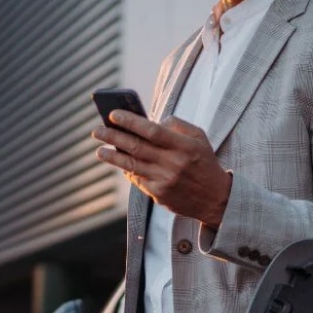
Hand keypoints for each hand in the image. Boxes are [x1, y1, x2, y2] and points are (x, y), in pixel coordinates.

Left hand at [91, 111, 231, 226]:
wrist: (215, 198)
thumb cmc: (204, 162)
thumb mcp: (199, 138)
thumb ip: (177, 125)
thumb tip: (152, 121)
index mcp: (184, 146)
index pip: (152, 130)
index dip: (130, 121)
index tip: (113, 114)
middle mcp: (173, 163)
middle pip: (136, 147)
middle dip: (113, 137)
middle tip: (97, 130)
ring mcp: (165, 180)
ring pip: (131, 165)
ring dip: (112, 156)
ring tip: (99, 150)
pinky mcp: (159, 194)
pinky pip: (137, 179)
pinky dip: (126, 170)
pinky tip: (118, 163)